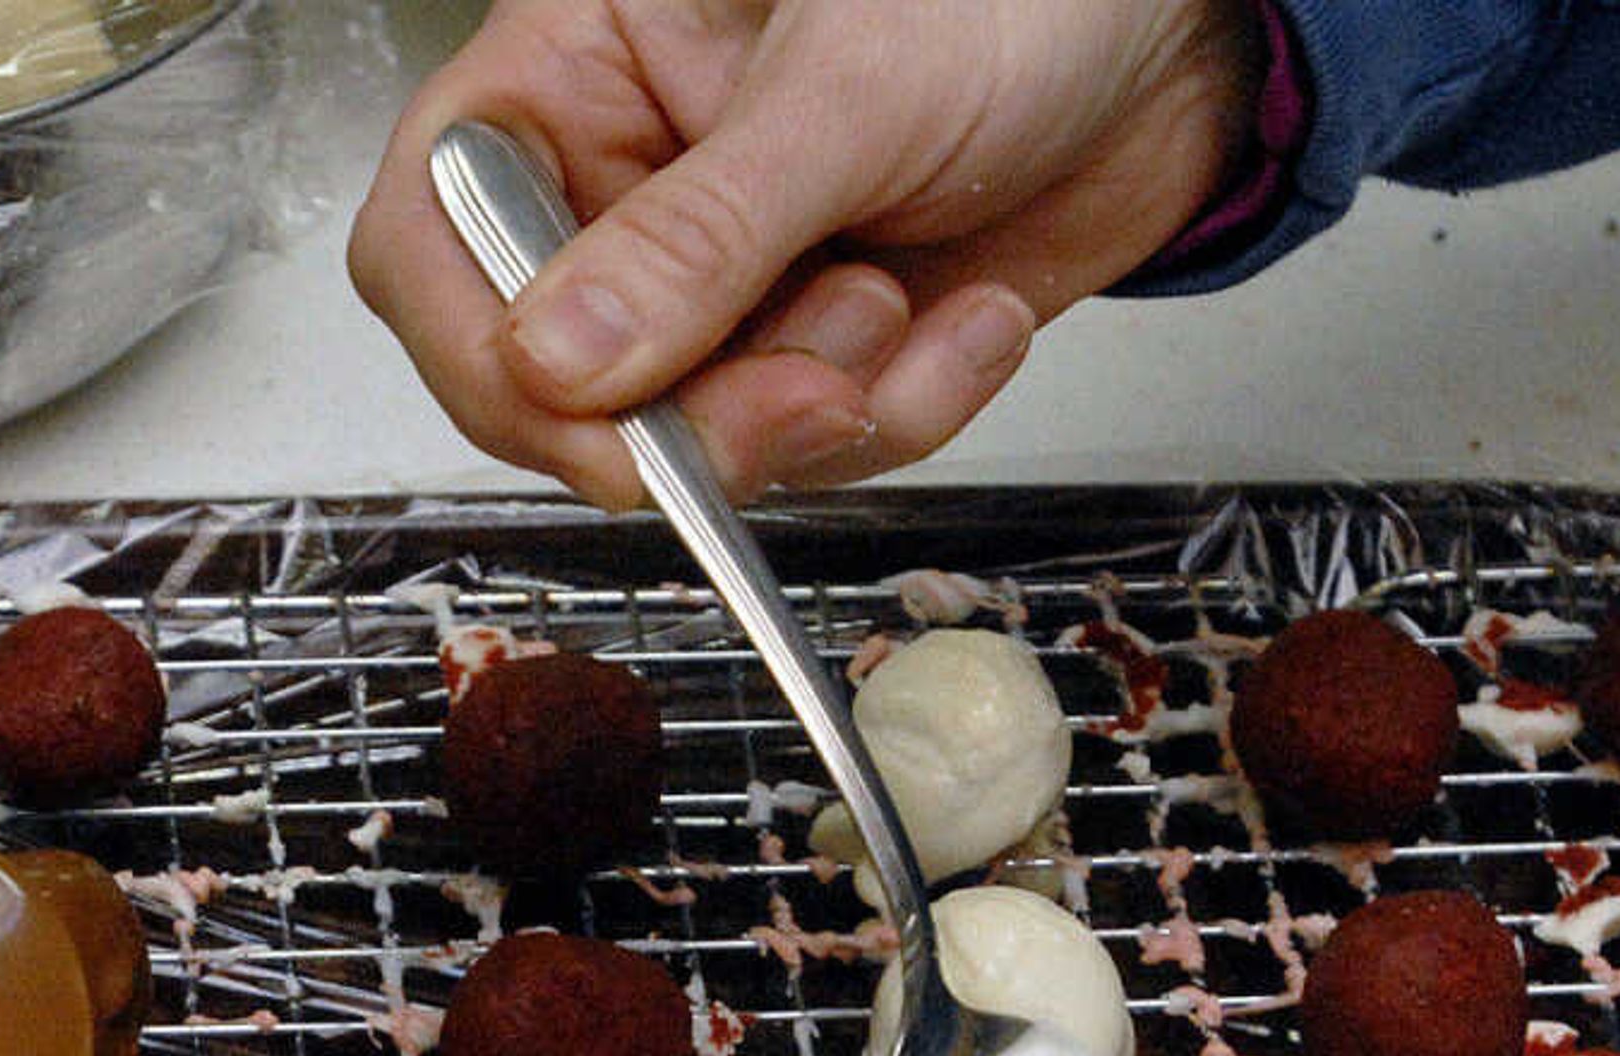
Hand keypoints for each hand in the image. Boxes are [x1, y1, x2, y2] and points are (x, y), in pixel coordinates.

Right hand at [350, 0, 1265, 501]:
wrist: (1187, 37)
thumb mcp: (847, 93)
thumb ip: (698, 237)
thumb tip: (556, 363)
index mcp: (573, 72)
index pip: (432, 240)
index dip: (485, 348)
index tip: (589, 410)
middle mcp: (625, 187)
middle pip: (554, 379)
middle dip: (694, 416)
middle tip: (810, 392)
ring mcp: (719, 283)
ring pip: (691, 437)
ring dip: (819, 410)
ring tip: (904, 305)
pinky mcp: (812, 351)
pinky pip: (812, 449)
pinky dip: (907, 410)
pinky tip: (972, 320)